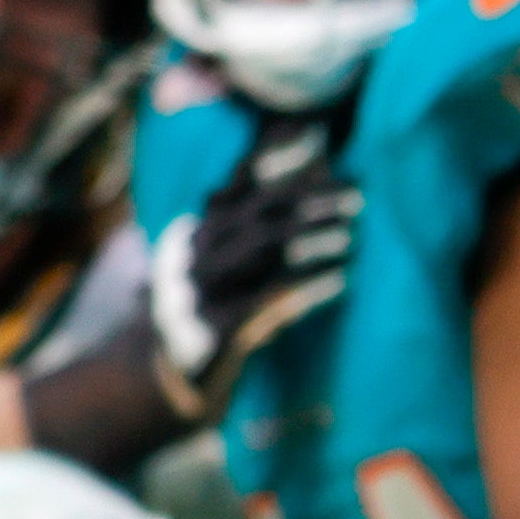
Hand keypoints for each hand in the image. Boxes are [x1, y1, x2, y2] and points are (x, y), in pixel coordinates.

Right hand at [152, 110, 361, 420]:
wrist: (162, 379)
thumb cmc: (208, 313)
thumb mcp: (219, 263)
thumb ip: (247, 224)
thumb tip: (295, 173)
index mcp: (198, 230)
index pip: (240, 184)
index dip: (278, 159)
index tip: (320, 139)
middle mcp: (194, 253)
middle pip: (257, 214)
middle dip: (309, 200)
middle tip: (358, 195)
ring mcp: (200, 290)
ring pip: (260, 253)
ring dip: (309, 240)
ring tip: (350, 235)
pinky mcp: (214, 330)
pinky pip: (267, 303)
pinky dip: (306, 289)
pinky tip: (340, 280)